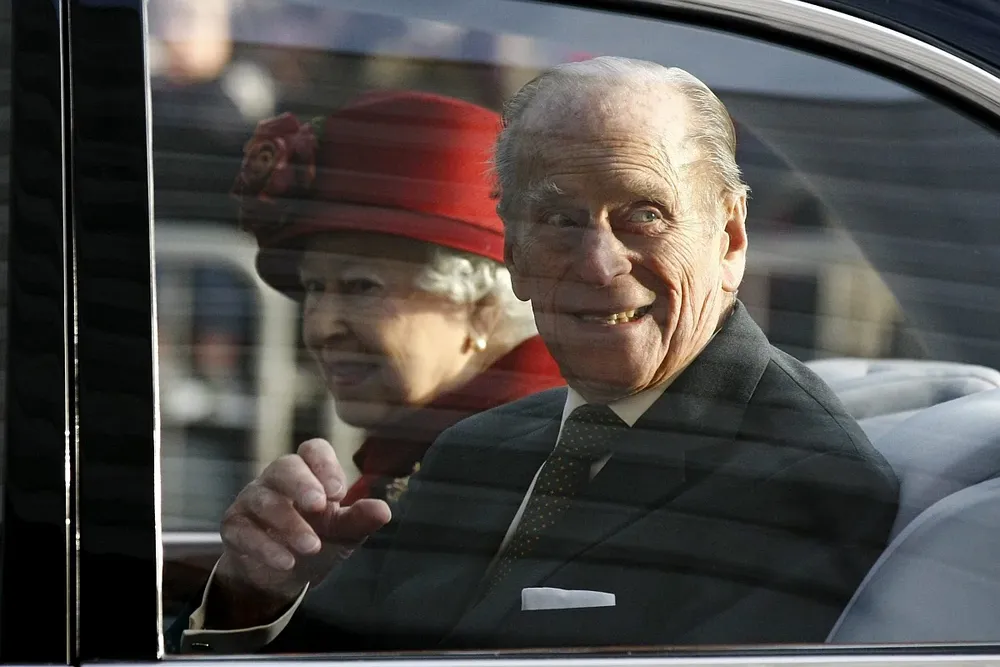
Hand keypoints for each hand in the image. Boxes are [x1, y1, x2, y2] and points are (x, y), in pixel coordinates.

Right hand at [211, 438, 390, 625]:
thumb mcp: (343, 533)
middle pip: (284, 467)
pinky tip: (286, 562)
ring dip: (289, 524)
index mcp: (308, 473)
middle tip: (320, 506)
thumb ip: (360, 519)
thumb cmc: (316, 541)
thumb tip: (384, 510)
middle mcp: (277, 480)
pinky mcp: (234, 526)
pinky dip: (266, 547)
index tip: (338, 492)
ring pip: (264, 500)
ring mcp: (251, 500)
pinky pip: (244, 530)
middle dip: (302, 485)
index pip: (313, 449)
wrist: (279, 576)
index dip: (324, 464)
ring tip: (312, 547)